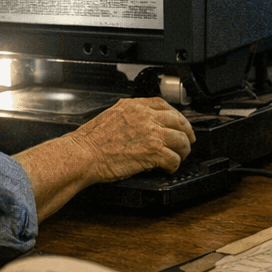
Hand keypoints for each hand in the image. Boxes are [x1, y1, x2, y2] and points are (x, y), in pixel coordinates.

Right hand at [69, 97, 195, 181]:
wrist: (84, 155)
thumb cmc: (90, 141)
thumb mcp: (110, 116)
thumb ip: (129, 117)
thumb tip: (141, 125)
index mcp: (134, 106)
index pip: (163, 104)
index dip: (175, 114)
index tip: (178, 122)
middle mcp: (145, 116)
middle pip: (178, 121)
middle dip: (186, 132)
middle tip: (187, 140)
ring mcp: (152, 133)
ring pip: (181, 139)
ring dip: (183, 150)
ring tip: (180, 156)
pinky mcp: (154, 152)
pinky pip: (174, 158)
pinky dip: (174, 165)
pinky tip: (169, 167)